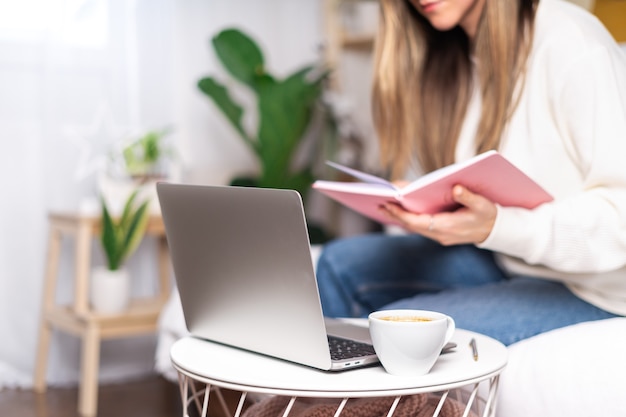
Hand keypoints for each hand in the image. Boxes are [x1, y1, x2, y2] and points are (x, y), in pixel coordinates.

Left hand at [379, 185, 496, 244]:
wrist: (495, 230)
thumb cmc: (489, 216)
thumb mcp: (483, 205)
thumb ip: (469, 197)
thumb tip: (456, 188)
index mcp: (448, 227)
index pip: (418, 222)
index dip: (402, 215)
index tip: (388, 205)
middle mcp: (440, 234)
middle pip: (412, 226)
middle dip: (395, 215)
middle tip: (379, 204)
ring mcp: (439, 235)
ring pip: (414, 227)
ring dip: (399, 218)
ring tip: (384, 206)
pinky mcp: (440, 233)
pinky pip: (419, 227)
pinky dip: (408, 219)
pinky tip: (399, 211)